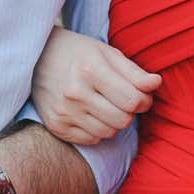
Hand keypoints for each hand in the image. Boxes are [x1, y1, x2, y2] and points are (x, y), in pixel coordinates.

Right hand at [30, 27, 160, 144]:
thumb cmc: (78, 53)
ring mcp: (64, 112)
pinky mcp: (56, 126)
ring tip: (105, 105)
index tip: (141, 95)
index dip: (145, 100)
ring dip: (114, 122)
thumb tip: (156, 84)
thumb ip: (134, 72)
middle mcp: (75, 93)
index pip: (133, 101)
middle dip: (129, 112)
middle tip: (123, 100)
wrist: (37, 58)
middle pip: (123, 120)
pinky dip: (97, 130)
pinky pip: (91, 140)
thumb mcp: (108, 53)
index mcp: (91, 70)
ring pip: (109, 133)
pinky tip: (91, 113)